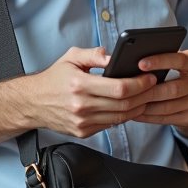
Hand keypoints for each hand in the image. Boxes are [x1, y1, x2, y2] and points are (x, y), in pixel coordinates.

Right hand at [21, 46, 157, 137]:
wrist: (33, 103)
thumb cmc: (54, 79)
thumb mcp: (71, 57)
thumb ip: (93, 54)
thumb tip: (113, 56)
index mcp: (80, 85)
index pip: (120, 88)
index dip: (140, 84)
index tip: (150, 77)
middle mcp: (82, 106)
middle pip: (125, 105)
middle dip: (145, 95)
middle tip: (154, 87)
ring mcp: (83, 122)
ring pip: (121, 117)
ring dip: (137, 107)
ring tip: (146, 96)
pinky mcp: (84, 132)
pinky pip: (110, 125)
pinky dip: (123, 116)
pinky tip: (128, 106)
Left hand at [132, 50, 187, 131]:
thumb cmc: (179, 71)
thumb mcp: (177, 60)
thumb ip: (162, 56)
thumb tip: (130, 59)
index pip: (179, 60)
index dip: (160, 61)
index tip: (140, 63)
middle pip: (173, 89)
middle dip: (148, 90)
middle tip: (129, 89)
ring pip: (168, 107)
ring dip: (146, 106)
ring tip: (128, 102)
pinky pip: (166, 119)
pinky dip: (148, 117)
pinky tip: (136, 112)